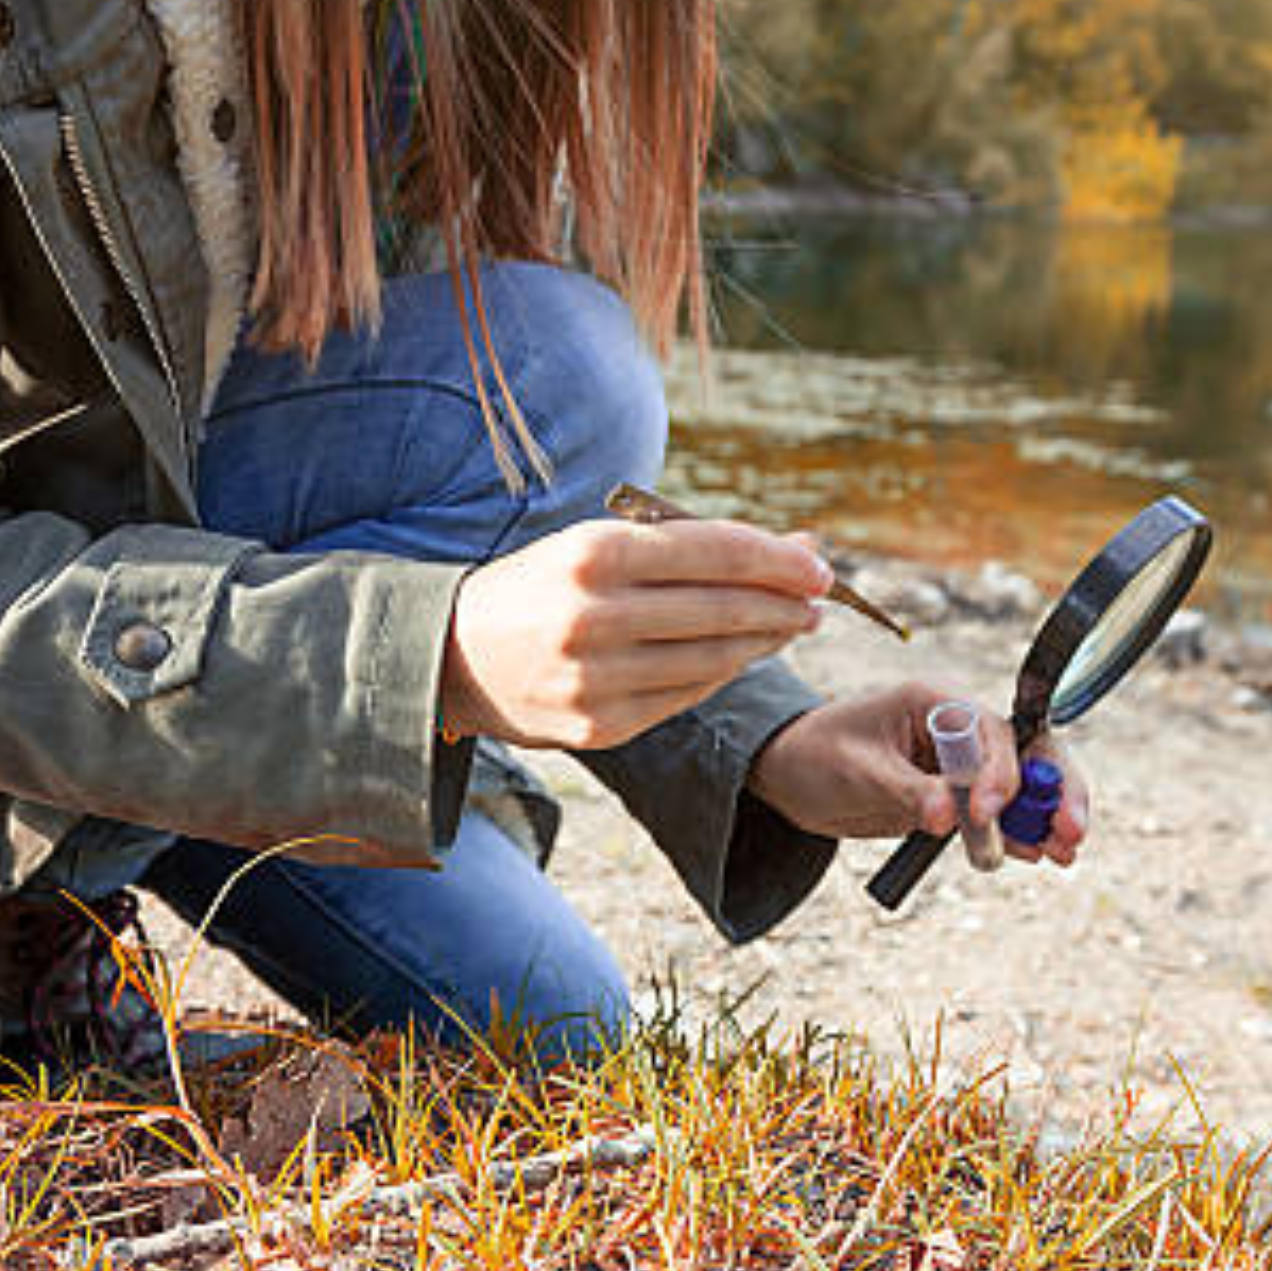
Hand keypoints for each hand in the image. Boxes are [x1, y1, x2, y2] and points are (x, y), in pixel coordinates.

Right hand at [441, 516, 827, 751]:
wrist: (450, 657)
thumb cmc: (541, 587)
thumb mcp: (596, 545)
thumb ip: (689, 546)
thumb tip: (795, 545)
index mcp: (592, 556)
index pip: (713, 552)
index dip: (777, 559)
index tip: (818, 564)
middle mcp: (593, 619)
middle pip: (721, 607)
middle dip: (784, 602)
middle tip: (820, 599)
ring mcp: (596, 680)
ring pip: (712, 657)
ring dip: (765, 640)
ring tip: (793, 624)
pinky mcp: (600, 727)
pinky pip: (686, 696)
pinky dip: (724, 672)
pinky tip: (744, 655)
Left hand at [747, 683, 1091, 868]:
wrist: (789, 776)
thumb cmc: (816, 755)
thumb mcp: (856, 771)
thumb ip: (906, 791)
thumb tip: (949, 816)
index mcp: (935, 702)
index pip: (991, 730)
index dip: (1001, 772)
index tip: (988, 813)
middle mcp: (958, 728)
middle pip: (1026, 751)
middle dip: (1054, 788)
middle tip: (1070, 831)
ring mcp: (961, 765)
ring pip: (1023, 785)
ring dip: (1045, 816)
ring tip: (1066, 852)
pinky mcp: (956, 797)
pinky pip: (999, 813)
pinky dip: (1021, 832)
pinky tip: (1041, 854)